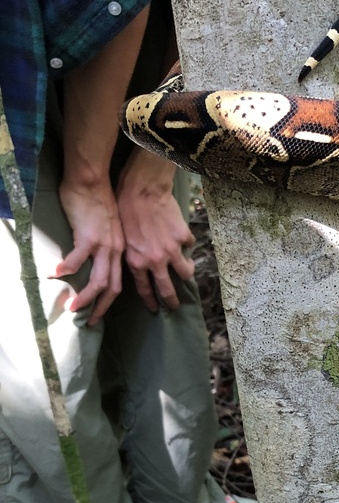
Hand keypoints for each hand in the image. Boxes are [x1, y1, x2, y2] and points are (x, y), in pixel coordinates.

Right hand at [55, 178, 124, 324]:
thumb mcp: (108, 227)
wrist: (92, 180)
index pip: (118, 282)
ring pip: (98, 280)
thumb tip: (92, 260)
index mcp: (120, 250)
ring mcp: (103, 245)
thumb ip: (104, 245)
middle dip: (101, 308)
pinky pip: (76, 260)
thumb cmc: (97, 200)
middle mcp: (115, 251)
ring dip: (85, 298)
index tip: (100, 313)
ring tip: (72, 308)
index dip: (109, 300)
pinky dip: (66, 270)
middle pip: (112, 287)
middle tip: (89, 322)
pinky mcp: (89, 237)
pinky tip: (54, 274)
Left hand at [116, 148, 194, 310]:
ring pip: (186, 272)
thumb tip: (142, 268)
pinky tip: (183, 239)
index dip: (151, 302)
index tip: (155, 309)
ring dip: (186, 272)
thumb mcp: (121, 240)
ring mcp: (172, 250)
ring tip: (186, 270)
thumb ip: (133, 257)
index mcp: (137, 263)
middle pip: (168, 290)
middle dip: (172, 301)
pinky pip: (189, 245)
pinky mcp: (183, 237)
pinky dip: (186, 243)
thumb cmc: (125, 211)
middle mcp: (155, 261)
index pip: (145, 290)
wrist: (141, 191)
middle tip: (174, 306)